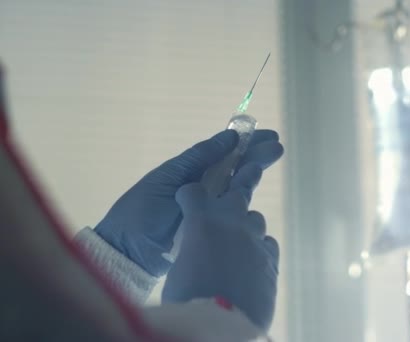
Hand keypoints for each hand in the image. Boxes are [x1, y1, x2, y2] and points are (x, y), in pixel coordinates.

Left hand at [95, 129, 282, 275]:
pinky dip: (247, 201)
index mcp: (191, 173)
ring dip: (255, 172)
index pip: (223, 153)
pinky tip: (259, 191)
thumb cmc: (142, 211)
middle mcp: (204, 189)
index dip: (245, 143)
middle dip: (256, 155)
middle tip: (278, 146)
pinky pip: (234, 212)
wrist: (128, 252)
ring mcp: (211, 210)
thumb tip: (230, 136)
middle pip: (235, 169)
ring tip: (275, 156)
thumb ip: (198, 158)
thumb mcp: (169, 178)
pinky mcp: (215, 229)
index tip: (266, 135)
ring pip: (238, 187)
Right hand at [162, 172, 278, 331]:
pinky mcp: (271, 258)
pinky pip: (267, 244)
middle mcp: (231, 220)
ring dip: (246, 226)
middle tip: (249, 170)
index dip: (188, 195)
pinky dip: (259, 249)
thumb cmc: (189, 296)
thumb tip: (199, 254)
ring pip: (255, 218)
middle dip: (240, 181)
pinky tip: (252, 261)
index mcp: (201, 218)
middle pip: (239, 188)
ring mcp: (255, 237)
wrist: (222, 322)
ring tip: (238, 240)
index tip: (187, 198)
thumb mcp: (180, 266)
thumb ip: (192, 248)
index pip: (192, 191)